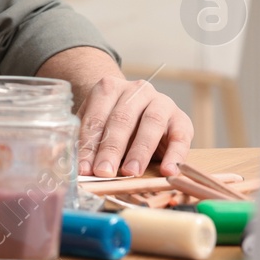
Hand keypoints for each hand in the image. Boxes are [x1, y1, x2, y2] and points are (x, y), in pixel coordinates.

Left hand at [75, 73, 192, 177]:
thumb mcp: (99, 127)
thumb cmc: (115, 123)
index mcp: (109, 88)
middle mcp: (136, 90)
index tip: (84, 168)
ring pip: (151, 123)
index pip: (96, 118)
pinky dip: (174, 155)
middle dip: (110, 149)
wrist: (145, 112)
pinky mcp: (181, 119)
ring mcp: (161, 102)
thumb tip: (78, 168)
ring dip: (139, 151)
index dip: (88, 145)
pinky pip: (179, 137)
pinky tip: (167, 171)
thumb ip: (88, 142)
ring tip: (130, 172)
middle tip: (103, 171)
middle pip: (121, 119)